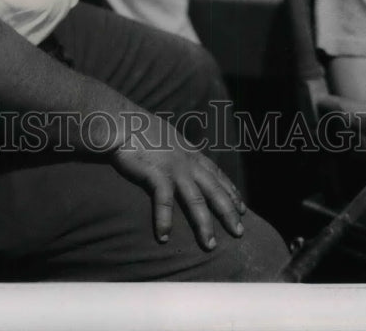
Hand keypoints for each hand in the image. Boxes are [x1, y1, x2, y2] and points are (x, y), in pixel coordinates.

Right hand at [110, 116, 245, 250]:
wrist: (122, 121)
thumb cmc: (139, 128)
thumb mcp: (167, 137)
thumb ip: (176, 150)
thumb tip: (179, 159)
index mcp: (190, 152)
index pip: (217, 174)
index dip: (231, 191)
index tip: (242, 208)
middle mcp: (187, 161)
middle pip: (214, 190)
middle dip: (229, 212)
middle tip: (240, 232)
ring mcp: (173, 168)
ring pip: (196, 200)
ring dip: (204, 223)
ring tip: (209, 245)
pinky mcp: (156, 173)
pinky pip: (164, 201)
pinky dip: (164, 220)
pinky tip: (164, 236)